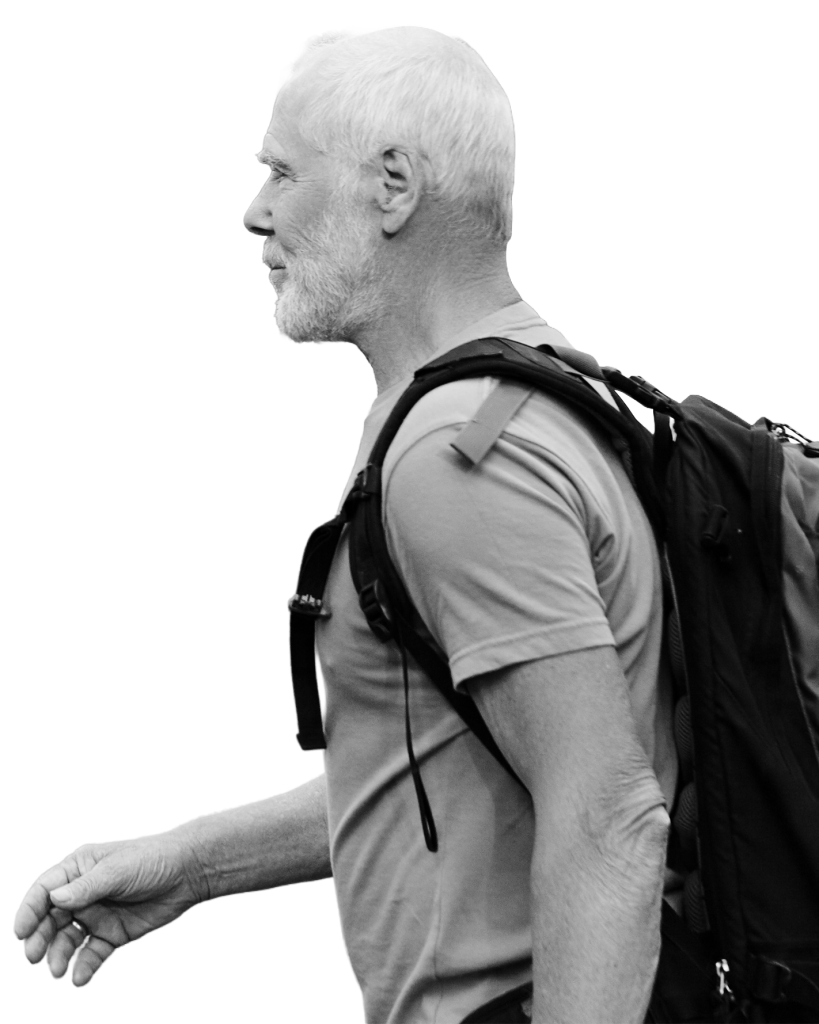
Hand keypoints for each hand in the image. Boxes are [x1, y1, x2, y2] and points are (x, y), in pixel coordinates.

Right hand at [12, 830, 206, 987]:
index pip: (45, 891)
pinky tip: (79, 978)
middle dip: (40, 939)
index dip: (30, 911)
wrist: (187, 872)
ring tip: (58, 971)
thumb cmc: (151, 860)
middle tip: (34, 957)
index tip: (20, 933)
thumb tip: (54, 899)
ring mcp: (96, 916)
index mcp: (79, 870)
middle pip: (51, 920)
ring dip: (59, 956)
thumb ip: (87, 887)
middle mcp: (82, 894)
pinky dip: (83, 967)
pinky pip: (92, 954)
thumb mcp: (118, 870)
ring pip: (68, 941)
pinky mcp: (112, 934)